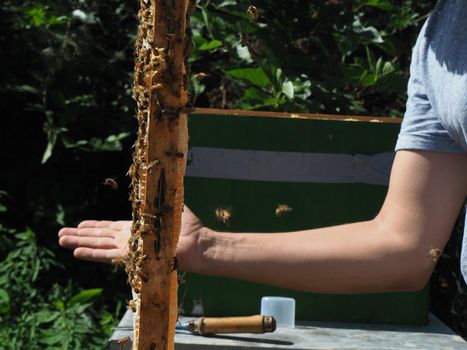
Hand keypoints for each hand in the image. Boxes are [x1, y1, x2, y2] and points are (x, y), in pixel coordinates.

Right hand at [58, 206, 204, 267]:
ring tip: (61, 240)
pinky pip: (107, 255)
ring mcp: (129, 248)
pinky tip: (76, 252)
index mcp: (137, 227)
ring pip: (98, 245)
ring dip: (78, 242)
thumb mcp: (170, 205)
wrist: (196, 244)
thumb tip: (160, 177)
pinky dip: (91, 253)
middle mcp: (130, 239)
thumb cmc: (187, 226)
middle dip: (80, 235)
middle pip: (99, 236)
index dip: (95, 226)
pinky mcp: (131, 256)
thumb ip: (161, 196)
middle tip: (61, 233)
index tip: (81, 224)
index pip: (111, 227)